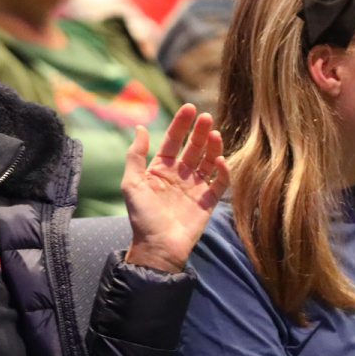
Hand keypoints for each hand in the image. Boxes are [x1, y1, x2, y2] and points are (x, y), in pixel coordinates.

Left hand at [121, 105, 229, 272]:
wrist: (157, 248)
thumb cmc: (141, 217)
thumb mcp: (131, 184)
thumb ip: (135, 155)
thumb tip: (141, 127)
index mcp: (160, 169)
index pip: (173, 141)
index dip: (181, 124)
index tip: (190, 108)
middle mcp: (179, 175)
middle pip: (193, 148)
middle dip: (200, 132)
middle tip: (207, 117)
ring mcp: (195, 188)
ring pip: (208, 162)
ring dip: (213, 147)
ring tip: (215, 134)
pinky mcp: (207, 202)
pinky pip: (219, 184)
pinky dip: (223, 172)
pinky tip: (221, 161)